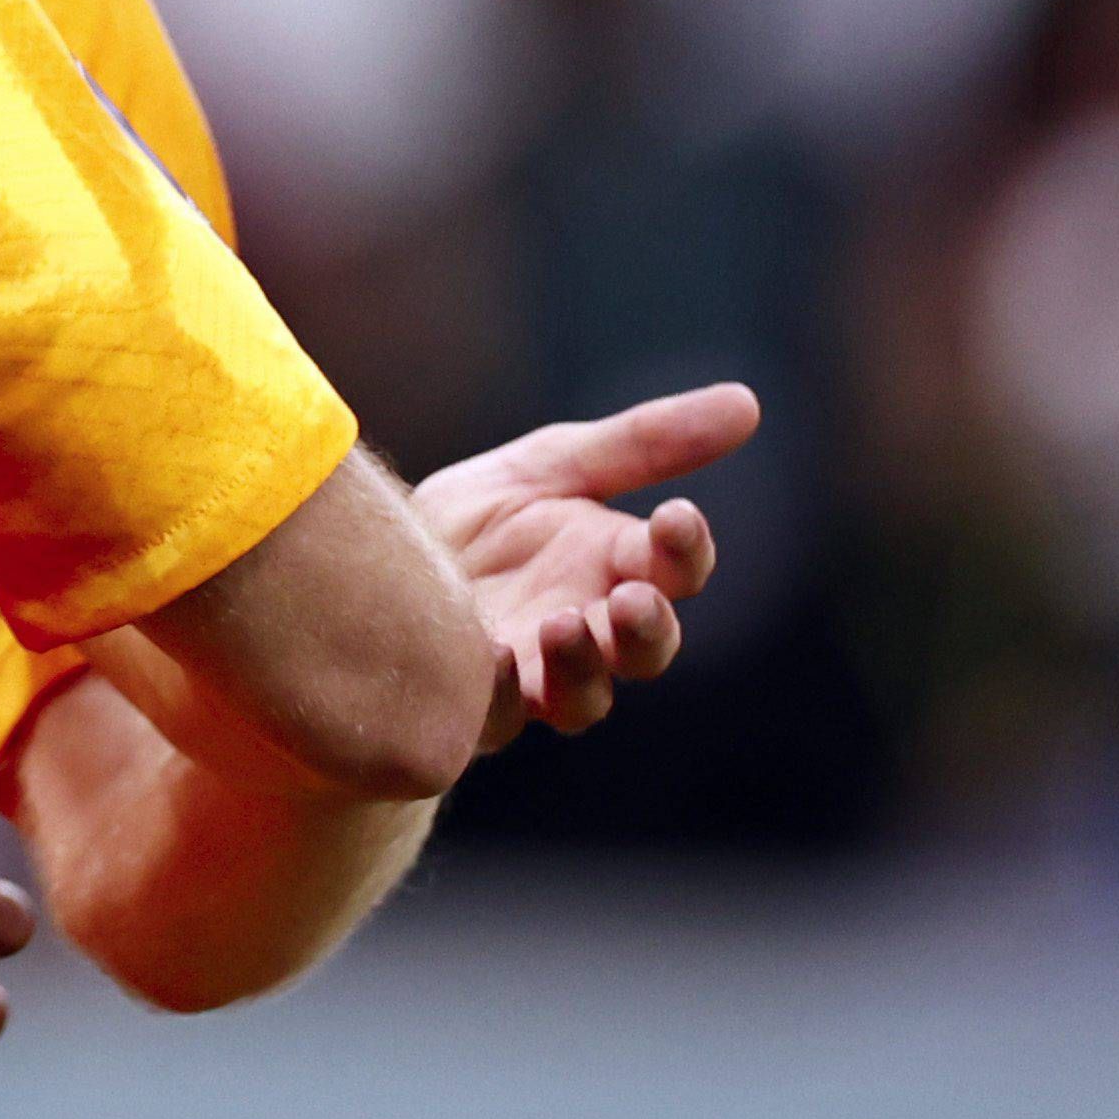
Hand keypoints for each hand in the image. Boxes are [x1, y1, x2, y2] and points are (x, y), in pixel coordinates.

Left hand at [418, 383, 749, 749]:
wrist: (370, 558)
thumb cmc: (476, 521)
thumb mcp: (550, 465)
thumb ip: (641, 443)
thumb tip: (748, 402)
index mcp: (615, 568)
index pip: (674, 568)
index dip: (684, 548)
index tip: (677, 515)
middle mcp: (587, 629)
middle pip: (646, 648)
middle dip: (648, 628)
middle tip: (634, 598)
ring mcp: (531, 672)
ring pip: (583, 697)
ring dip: (583, 668)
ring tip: (564, 624)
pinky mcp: (469, 702)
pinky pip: (490, 717)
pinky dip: (497, 696)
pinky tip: (489, 657)